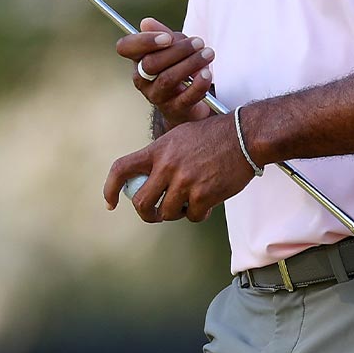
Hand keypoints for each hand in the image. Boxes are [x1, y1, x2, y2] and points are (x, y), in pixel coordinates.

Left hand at [102, 113, 255, 222]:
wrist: (243, 137)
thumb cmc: (213, 136)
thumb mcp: (179, 136)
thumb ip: (162, 156)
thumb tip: (149, 177)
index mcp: (158, 150)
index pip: (122, 168)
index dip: (110, 187)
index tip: (110, 202)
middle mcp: (167, 166)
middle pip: (141, 202)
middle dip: (146, 213)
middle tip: (155, 214)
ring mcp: (184, 182)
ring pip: (167, 213)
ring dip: (177, 213)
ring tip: (188, 202)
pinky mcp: (203, 195)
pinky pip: (193, 216)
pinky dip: (199, 214)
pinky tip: (206, 203)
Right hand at [114, 18, 213, 126]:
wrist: (189, 103)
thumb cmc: (179, 68)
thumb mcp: (173, 48)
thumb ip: (164, 34)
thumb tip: (146, 22)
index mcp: (138, 59)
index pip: (126, 47)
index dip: (144, 41)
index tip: (168, 37)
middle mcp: (142, 79)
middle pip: (150, 63)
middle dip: (178, 50)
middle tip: (199, 42)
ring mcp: (157, 96)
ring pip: (167, 79)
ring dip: (191, 63)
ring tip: (208, 54)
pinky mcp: (175, 110)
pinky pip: (185, 97)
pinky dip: (198, 84)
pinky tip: (207, 74)